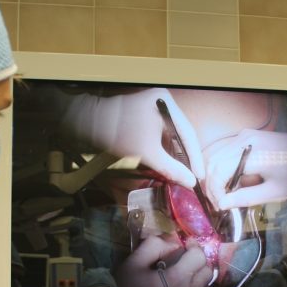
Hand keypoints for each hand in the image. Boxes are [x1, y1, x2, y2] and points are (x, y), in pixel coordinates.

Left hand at [58, 88, 203, 188]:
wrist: (88, 123)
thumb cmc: (117, 132)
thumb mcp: (147, 153)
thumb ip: (171, 168)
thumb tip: (190, 183)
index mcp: (166, 103)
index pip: (189, 133)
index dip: (195, 157)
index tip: (199, 176)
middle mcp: (163, 103)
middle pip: (182, 135)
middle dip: (187, 158)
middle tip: (193, 178)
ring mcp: (154, 110)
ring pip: (172, 138)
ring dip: (177, 158)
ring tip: (183, 176)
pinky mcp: (146, 119)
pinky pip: (162, 138)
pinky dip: (166, 153)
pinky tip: (170, 167)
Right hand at [115, 235, 212, 286]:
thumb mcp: (133, 263)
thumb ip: (153, 246)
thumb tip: (170, 241)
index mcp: (176, 279)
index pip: (199, 257)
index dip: (194, 246)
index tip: (185, 244)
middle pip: (207, 271)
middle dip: (199, 260)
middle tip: (185, 257)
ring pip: (206, 285)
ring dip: (198, 275)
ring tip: (184, 271)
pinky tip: (182, 285)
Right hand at [205, 129, 286, 208]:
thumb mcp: (275, 191)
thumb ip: (247, 198)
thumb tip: (223, 204)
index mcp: (253, 153)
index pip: (219, 171)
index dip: (215, 191)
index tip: (221, 206)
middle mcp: (243, 140)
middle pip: (213, 163)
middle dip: (212, 186)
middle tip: (219, 204)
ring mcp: (242, 136)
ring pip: (215, 157)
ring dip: (215, 178)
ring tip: (223, 196)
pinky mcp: (244, 137)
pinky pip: (223, 154)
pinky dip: (221, 170)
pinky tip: (230, 184)